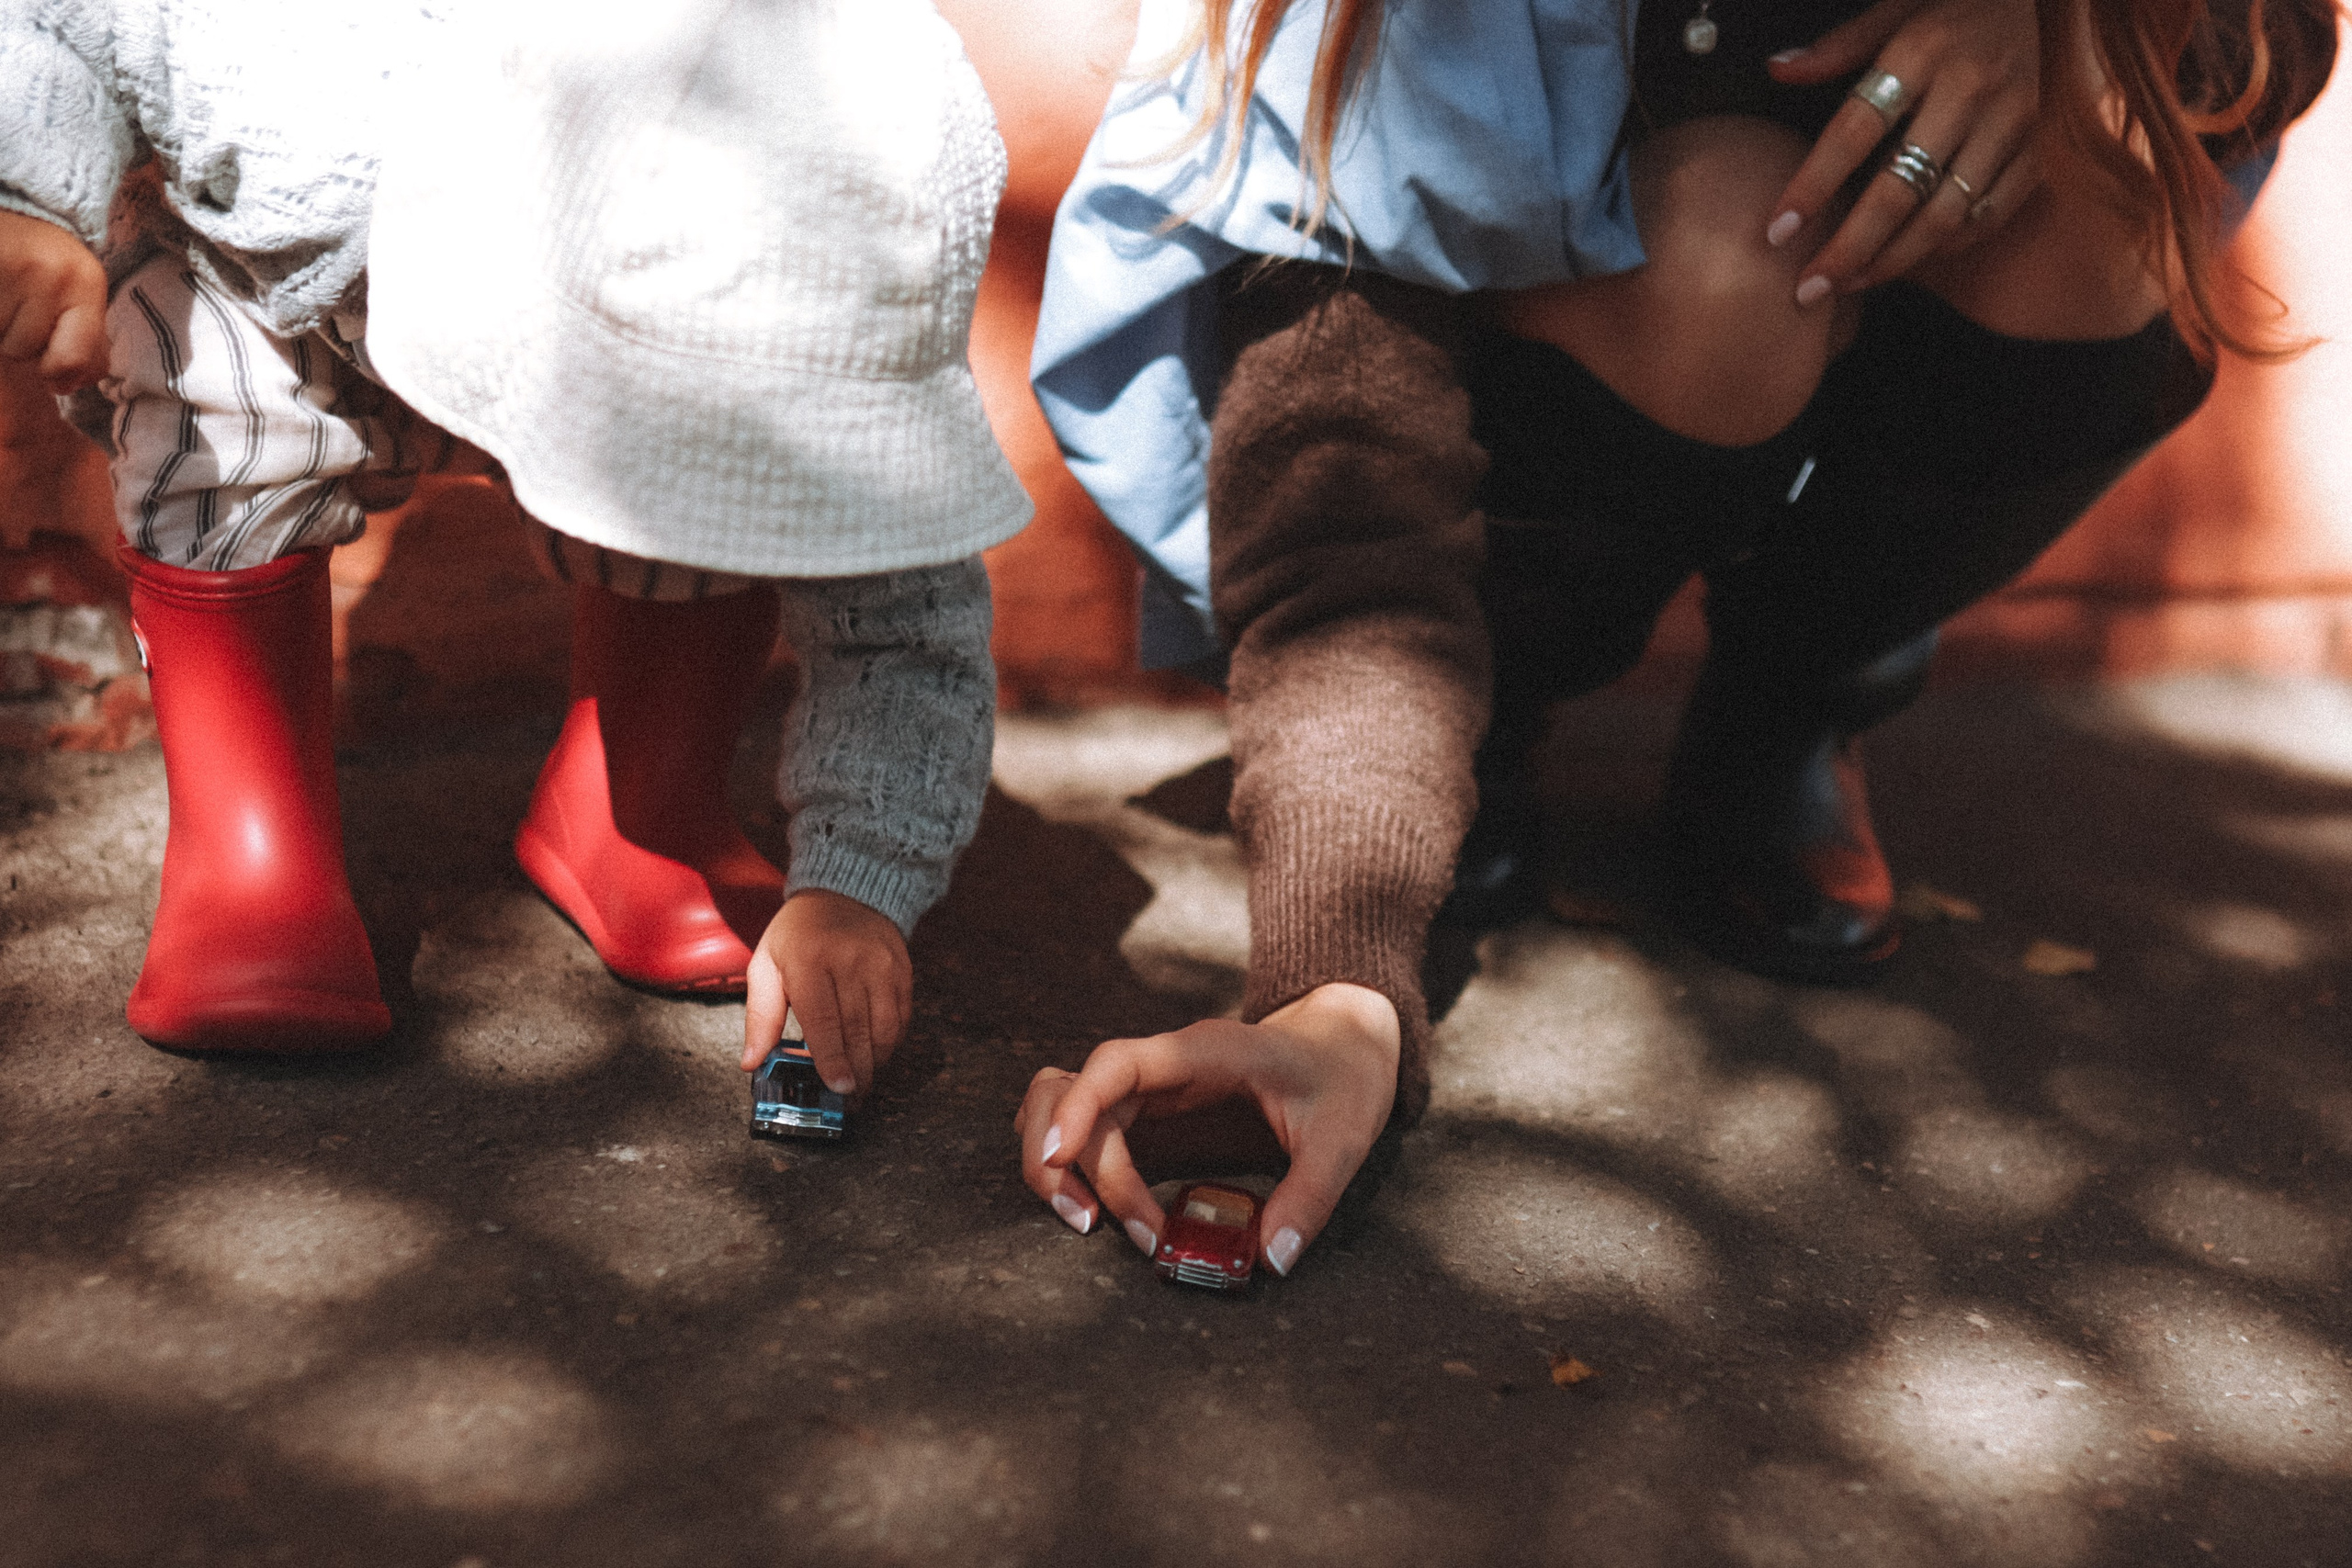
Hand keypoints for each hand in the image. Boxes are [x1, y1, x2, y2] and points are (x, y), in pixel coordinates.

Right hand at [0, 211, 106, 392]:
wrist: (23, 208)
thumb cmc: (53, 263)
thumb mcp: (82, 295)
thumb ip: (86, 344)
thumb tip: (66, 385)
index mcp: (86, 286)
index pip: (72, 358)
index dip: (56, 373)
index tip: (50, 370)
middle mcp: (51, 275)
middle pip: (24, 350)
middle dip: (19, 342)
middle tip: (22, 309)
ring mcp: (10, 268)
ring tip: (6, 298)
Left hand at [740, 888, 910, 1092]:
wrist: (846, 893)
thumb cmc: (798, 935)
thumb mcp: (766, 965)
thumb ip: (760, 1016)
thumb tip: (752, 1062)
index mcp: (809, 959)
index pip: (823, 1020)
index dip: (832, 1058)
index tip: (837, 1088)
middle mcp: (851, 961)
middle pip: (858, 1029)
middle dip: (856, 1071)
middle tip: (849, 1099)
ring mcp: (882, 965)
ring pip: (885, 1028)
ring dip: (875, 1062)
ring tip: (861, 1082)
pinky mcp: (902, 970)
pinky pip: (901, 1017)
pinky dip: (891, 1042)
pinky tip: (876, 1054)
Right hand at [1016, 982, 1400, 1278]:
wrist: (1346, 1042)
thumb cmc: (1342, 1077)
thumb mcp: (1342, 1137)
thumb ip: (1309, 1196)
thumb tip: (1270, 1260)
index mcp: (1202, 1053)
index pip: (1114, 1065)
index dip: (1076, 1107)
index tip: (1059, 1158)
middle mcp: (1163, 1063)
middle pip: (1068, 1091)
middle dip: (1060, 1158)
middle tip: (1089, 1224)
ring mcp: (1151, 1084)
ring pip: (1062, 1103)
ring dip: (1059, 1161)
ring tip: (1090, 1222)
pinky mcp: (1150, 1109)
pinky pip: (1090, 1126)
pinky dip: (1079, 1165)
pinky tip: (1108, 1211)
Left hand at [1765, 0, 2042, 301]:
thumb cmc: (1963, 3)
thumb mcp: (1900, 6)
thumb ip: (1841, 45)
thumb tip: (1779, 68)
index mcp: (1924, 51)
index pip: (1854, 131)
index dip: (1813, 186)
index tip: (1778, 231)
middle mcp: (1971, 90)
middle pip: (1899, 190)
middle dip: (1848, 248)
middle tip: (1808, 287)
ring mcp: (2013, 123)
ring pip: (1945, 215)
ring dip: (1892, 260)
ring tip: (1848, 284)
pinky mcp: (2042, 148)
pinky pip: (1990, 215)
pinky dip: (1947, 247)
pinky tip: (1906, 261)